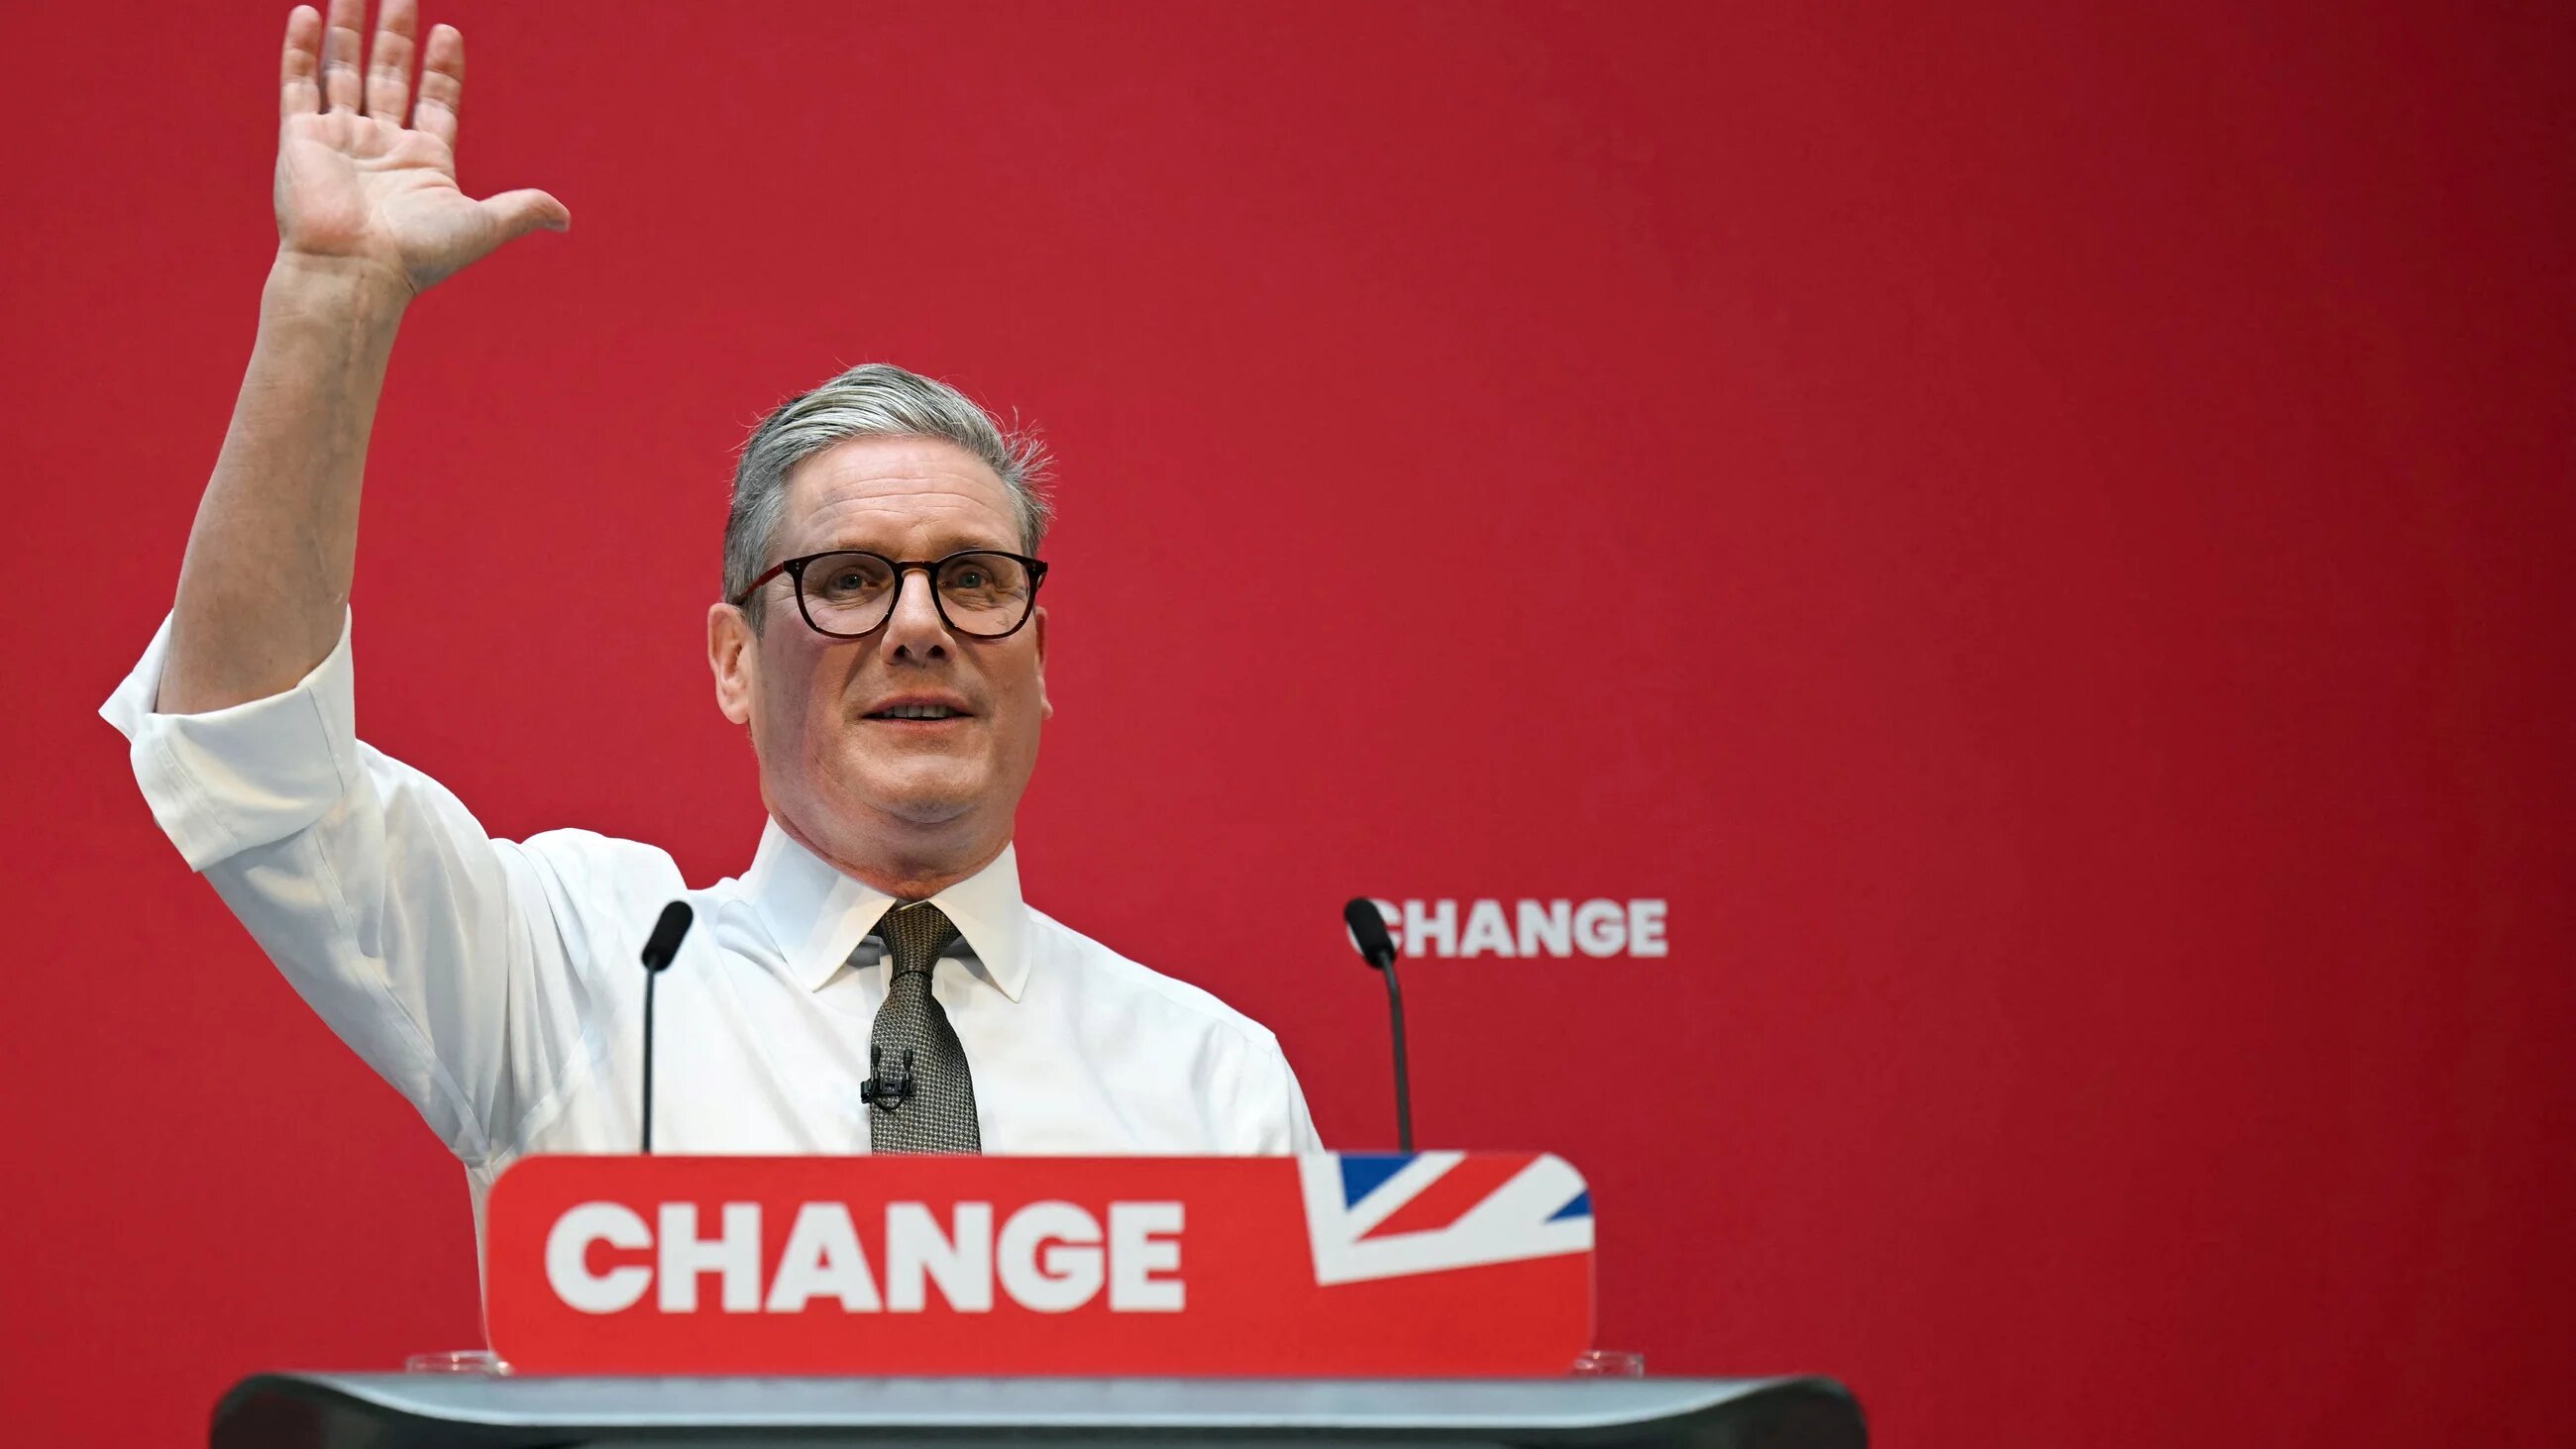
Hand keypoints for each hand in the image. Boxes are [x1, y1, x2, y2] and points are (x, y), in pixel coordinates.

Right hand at [274, 0, 566, 299]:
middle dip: (395, 34)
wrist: (355, 271)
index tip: (448, 31)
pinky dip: (302, 49)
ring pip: (343, 69)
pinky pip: (299, 83)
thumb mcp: (482, 225)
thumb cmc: (418, 254)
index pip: (436, 100)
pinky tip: (308, 13)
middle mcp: (381, 145)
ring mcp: (339, 138)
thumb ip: (522, 210)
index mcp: (425, 162)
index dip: (442, 67)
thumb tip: (565, 218)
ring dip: (347, 29)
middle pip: (390, 75)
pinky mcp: (300, 137)